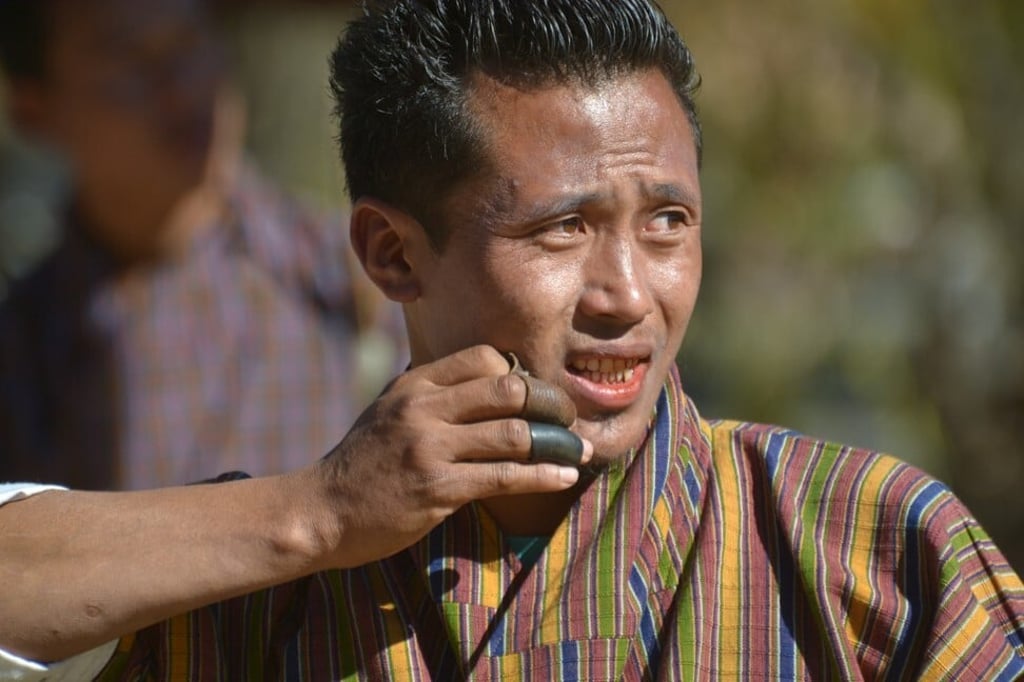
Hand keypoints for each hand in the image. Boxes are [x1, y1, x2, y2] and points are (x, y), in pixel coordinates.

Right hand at [301, 345, 591, 568]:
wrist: (320, 510)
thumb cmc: (361, 462)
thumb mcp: (389, 409)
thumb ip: (431, 392)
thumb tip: (484, 376)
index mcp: (415, 383)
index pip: (485, 357)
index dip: (520, 374)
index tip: (537, 395)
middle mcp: (423, 407)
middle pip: (508, 388)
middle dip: (550, 403)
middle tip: (569, 417)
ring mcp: (430, 447)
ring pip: (514, 433)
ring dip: (557, 443)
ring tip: (579, 450)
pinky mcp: (437, 488)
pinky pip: (504, 477)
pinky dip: (543, 475)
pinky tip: (564, 476)